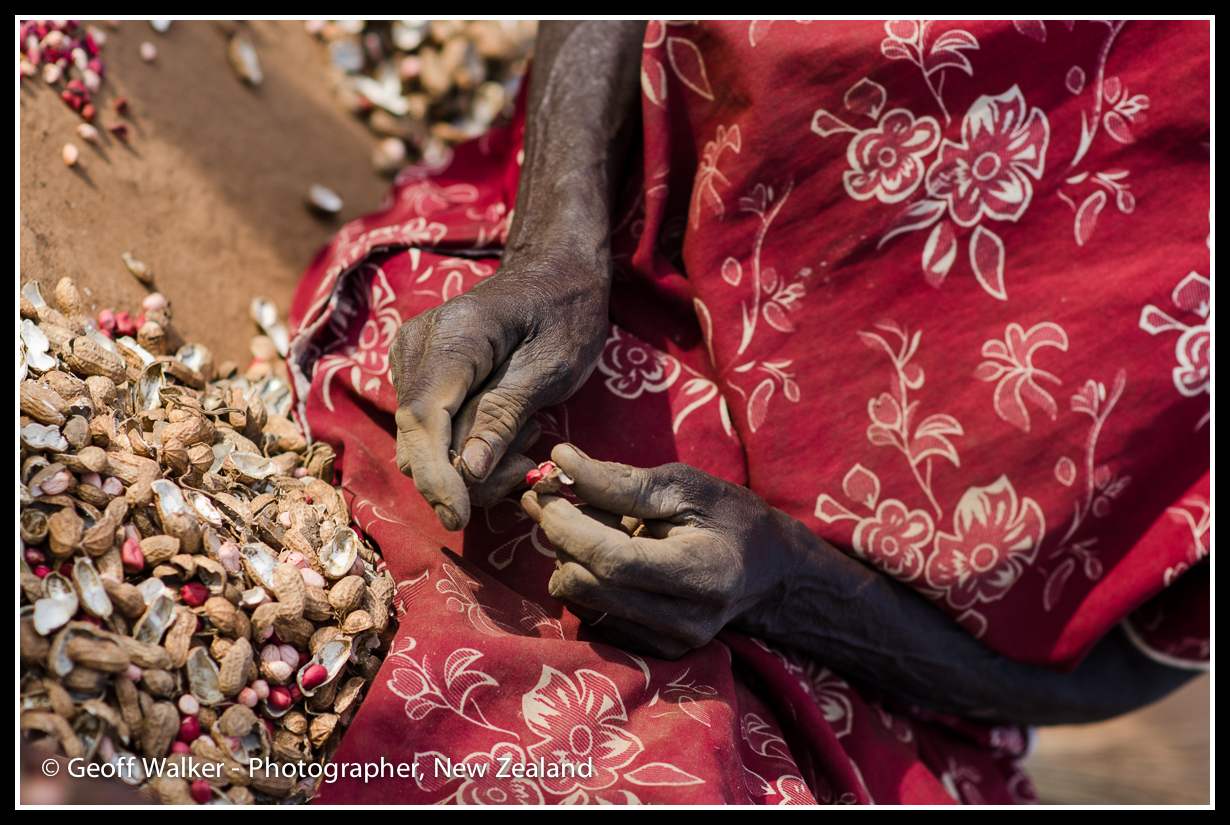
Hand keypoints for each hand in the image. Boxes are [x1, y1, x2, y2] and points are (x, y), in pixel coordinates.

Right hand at [390, 253, 609, 530]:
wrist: (554, 274)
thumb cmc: (564, 314)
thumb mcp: (550, 367)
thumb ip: (504, 417)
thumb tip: (468, 472)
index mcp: (452, 336)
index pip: (422, 419)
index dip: (436, 475)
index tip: (459, 517)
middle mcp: (416, 346)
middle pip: (418, 439)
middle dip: (467, 475)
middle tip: (530, 464)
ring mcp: (410, 360)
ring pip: (421, 443)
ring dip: (472, 464)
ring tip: (528, 435)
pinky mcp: (416, 375)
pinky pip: (430, 432)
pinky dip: (467, 447)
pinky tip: (509, 429)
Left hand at [521, 444, 798, 657]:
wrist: (768, 572)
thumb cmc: (729, 518)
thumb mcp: (685, 486)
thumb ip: (622, 481)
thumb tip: (560, 461)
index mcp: (702, 574)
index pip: (613, 560)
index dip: (568, 526)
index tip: (544, 492)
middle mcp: (686, 621)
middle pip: (588, 584)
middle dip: (559, 539)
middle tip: (556, 501)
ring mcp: (669, 644)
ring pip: (581, 602)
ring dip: (570, 559)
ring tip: (597, 528)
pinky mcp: (654, 654)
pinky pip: (591, 616)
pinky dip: (585, 581)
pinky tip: (608, 558)